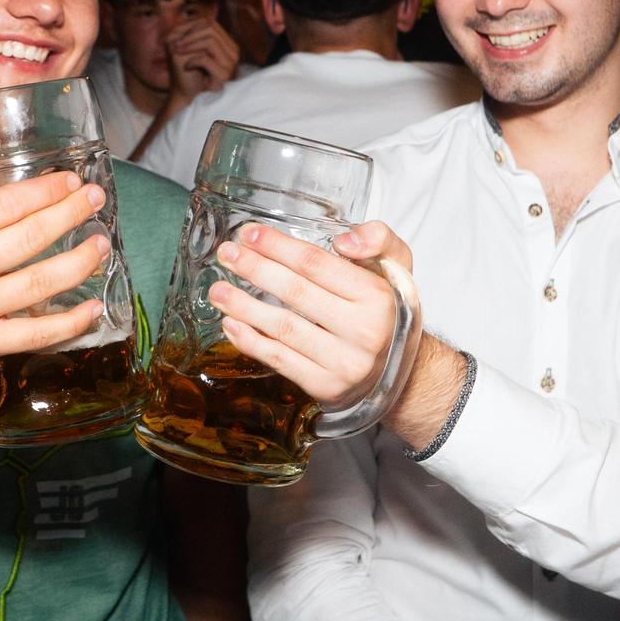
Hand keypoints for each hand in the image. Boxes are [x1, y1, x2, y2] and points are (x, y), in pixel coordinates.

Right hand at [0, 160, 110, 363]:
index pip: (4, 206)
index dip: (45, 192)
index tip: (71, 182)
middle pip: (28, 240)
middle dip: (70, 216)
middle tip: (96, 200)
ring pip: (38, 285)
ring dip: (79, 263)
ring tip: (100, 244)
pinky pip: (33, 335)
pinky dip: (70, 323)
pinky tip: (93, 307)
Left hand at [164, 17, 239, 101]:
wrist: (188, 98)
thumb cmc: (187, 73)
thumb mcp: (186, 48)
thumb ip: (188, 32)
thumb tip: (184, 19)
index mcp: (226, 43)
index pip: (210, 22)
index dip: (190, 25)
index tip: (174, 35)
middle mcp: (232, 51)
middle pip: (210, 28)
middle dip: (188, 34)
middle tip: (174, 44)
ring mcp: (231, 64)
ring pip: (209, 40)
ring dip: (189, 45)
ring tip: (177, 52)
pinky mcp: (224, 75)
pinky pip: (205, 58)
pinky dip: (192, 60)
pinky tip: (186, 66)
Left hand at [208, 220, 416, 407]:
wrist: (402, 374)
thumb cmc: (390, 313)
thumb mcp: (398, 269)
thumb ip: (379, 240)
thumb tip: (343, 241)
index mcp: (377, 296)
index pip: (317, 264)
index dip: (278, 247)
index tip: (248, 234)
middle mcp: (363, 331)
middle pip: (295, 293)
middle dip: (255, 270)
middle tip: (227, 254)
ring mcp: (344, 363)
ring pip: (283, 329)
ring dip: (244, 307)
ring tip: (217, 290)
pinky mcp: (326, 387)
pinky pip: (281, 361)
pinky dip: (251, 342)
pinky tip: (231, 325)